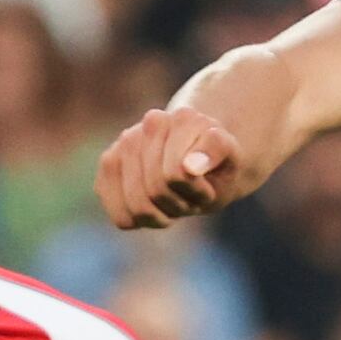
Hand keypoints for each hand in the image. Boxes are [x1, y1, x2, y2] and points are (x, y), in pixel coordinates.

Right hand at [98, 101, 253, 229]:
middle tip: (191, 194)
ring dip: (162, 214)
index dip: (199, 193)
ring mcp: (124, 143)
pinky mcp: (109, 166)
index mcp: (183, 119)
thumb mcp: (231, 161)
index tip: (208, 185)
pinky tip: (153, 205)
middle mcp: (150, 123)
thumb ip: (216, 152)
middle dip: (181, 204)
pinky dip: (141, 221)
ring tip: (174, 197)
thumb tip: (189, 166)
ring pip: (138, 208)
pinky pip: (122, 216)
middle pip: (156, 191)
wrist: (200, 161)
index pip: (176, 176)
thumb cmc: (217, 166)